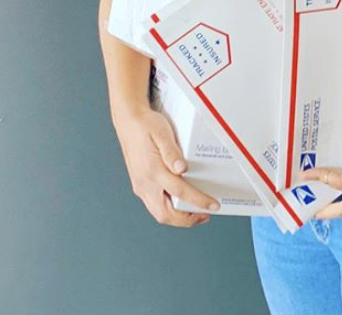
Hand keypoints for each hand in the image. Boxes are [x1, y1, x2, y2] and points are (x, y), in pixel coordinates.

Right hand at [114, 107, 219, 227]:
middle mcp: (144, 183)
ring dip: (178, 217)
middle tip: (205, 214)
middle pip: (166, 214)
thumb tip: (182, 168)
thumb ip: (171, 152)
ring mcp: (140, 186)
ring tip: (196, 212)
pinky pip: (155, 205)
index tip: (213, 206)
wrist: (128, 121)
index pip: (179, 193)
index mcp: (152, 171)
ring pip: (159, 213)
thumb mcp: (162, 133)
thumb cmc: (146, 125)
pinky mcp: (140, 185)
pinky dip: (169, 210)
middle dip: (187, 220)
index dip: (198, 202)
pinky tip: (180, 202)